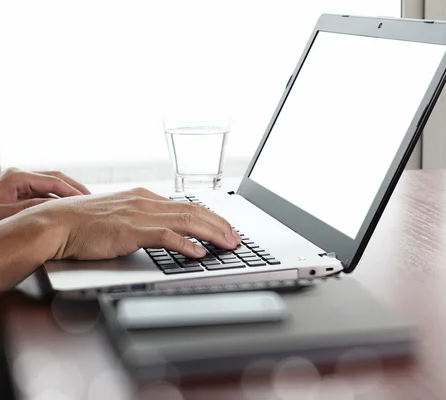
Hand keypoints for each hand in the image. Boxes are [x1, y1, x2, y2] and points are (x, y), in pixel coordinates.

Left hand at [0, 168, 89, 218]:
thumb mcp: (5, 213)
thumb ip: (30, 208)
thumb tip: (57, 207)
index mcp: (17, 177)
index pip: (54, 181)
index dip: (72, 191)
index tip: (86, 201)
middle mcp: (20, 175)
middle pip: (56, 177)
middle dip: (75, 187)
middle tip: (91, 199)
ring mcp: (20, 181)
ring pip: (51, 184)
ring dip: (67, 192)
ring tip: (82, 203)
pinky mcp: (20, 190)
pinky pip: (43, 191)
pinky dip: (57, 198)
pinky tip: (66, 207)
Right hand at [29, 187, 241, 260]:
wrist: (56, 224)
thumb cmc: (83, 224)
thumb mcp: (118, 216)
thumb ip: (141, 220)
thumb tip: (162, 231)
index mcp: (144, 197)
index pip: (187, 205)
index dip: (211, 217)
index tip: (225, 229)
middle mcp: (146, 201)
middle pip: (194, 211)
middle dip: (220, 225)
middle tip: (236, 239)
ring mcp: (140, 214)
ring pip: (187, 221)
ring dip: (213, 233)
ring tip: (228, 245)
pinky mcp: (131, 230)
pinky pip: (167, 236)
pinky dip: (187, 245)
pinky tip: (200, 253)